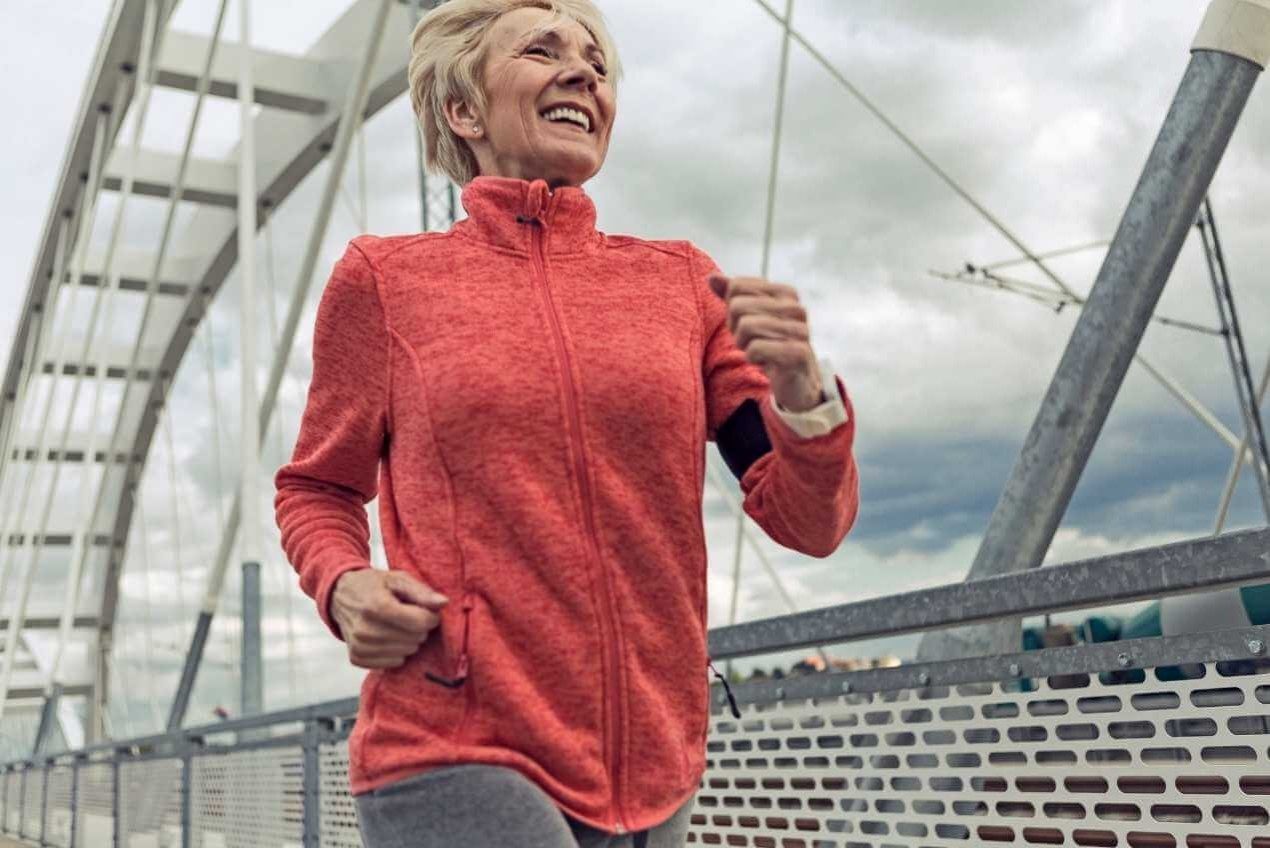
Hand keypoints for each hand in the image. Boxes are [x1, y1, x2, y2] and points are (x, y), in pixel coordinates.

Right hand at [330, 569, 448, 668]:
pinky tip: (388, 636)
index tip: (425, 609)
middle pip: (415, 639)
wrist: (340, 595)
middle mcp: (365, 629)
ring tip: (397, 624)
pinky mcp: (357, 658)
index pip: (420, 623)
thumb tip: (444, 603)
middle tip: (408, 615)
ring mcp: (360, 646)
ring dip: (408, 640)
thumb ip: (422, 592)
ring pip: (407, 652)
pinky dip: (396, 651)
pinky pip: (394, 662)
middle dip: (418, 627)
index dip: (431, 617)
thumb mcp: (398, 579)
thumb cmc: (374, 585)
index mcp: (376, 606)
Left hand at [707, 274, 824, 411]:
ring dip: (744, 344)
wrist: (796, 380)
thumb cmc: (770, 344)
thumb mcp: (748, 317)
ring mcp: (800, 330)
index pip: (736, 287)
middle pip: (738, 306)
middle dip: (736, 328)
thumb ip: (731, 295)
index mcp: (785, 293)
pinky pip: (756, 348)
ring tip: (758, 351)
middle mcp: (795, 308)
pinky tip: (766, 362)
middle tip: (751, 341)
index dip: (732, 309)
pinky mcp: (798, 353)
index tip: (746, 324)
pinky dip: (753, 357)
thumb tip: (711, 277)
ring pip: (746, 326)